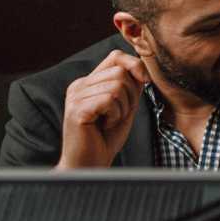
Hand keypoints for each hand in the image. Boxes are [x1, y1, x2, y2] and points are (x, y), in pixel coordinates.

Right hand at [57, 50, 149, 169]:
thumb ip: (130, 86)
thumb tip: (142, 68)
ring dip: (123, 108)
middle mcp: (79, 85)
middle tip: (119, 114)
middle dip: (130, 95)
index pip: (115, 57)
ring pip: (117, 86)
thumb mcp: (125, 106)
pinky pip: (109, 100)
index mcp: (89, 82)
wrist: (90, 164)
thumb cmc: (107, 137)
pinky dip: (115, 115)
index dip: (134, 65)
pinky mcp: (76, 110)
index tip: (144, 82)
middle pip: (120, 72)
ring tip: (110, 121)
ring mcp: (75, 96)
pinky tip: (104, 126)